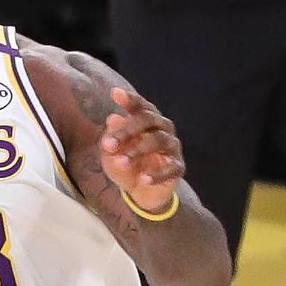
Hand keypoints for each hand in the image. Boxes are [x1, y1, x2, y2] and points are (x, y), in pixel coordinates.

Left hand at [99, 88, 183, 213]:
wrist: (139, 192)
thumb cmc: (125, 164)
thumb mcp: (111, 153)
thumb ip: (111, 137)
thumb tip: (113, 118)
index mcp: (146, 121)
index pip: (140, 107)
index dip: (130, 100)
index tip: (115, 93)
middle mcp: (162, 129)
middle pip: (148, 120)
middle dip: (126, 131)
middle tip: (107, 145)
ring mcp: (172, 147)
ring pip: (159, 141)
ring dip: (138, 150)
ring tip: (121, 162)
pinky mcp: (178, 168)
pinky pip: (171, 168)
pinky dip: (156, 173)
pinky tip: (143, 179)